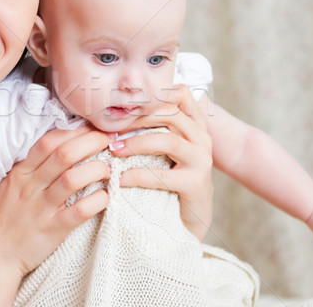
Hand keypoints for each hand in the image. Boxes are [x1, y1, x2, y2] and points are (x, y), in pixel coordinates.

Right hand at [0, 126, 111, 305]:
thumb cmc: (2, 218)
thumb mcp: (9, 185)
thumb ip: (30, 167)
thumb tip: (58, 146)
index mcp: (20, 173)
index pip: (49, 142)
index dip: (74, 131)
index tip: (92, 128)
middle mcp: (31, 187)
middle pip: (65, 154)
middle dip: (92, 142)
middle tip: (108, 141)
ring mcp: (41, 208)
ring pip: (73, 179)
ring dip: (97, 169)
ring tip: (109, 170)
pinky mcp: (53, 229)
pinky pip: (80, 211)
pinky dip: (98, 200)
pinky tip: (105, 196)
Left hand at [110, 84, 213, 240]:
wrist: (188, 218)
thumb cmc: (168, 178)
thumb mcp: (161, 149)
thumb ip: (148, 128)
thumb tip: (111, 113)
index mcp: (193, 124)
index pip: (180, 93)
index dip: (154, 94)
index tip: (124, 103)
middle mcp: (201, 137)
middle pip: (170, 113)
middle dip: (137, 118)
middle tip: (110, 127)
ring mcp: (202, 160)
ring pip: (168, 141)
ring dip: (136, 144)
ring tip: (113, 150)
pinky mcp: (197, 184)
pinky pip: (163, 176)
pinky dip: (138, 176)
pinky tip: (120, 179)